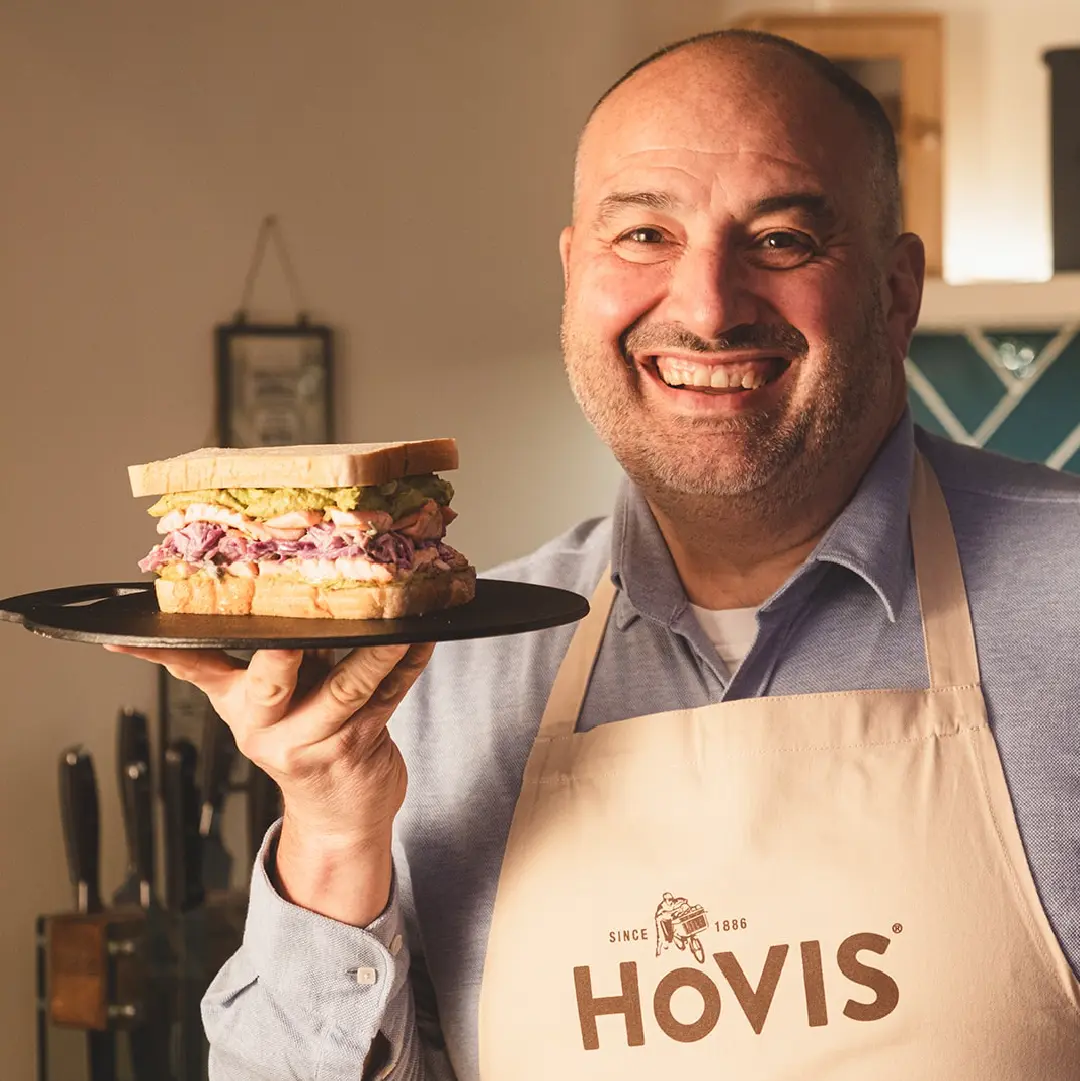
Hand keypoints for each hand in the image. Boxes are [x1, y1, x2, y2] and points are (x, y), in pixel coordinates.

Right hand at [104, 641, 433, 922]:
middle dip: (286, 646)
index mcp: (240, 705)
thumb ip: (235, 662)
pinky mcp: (360, 746)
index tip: (133, 628)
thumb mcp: (256, 707)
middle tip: (298, 613)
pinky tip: (422, 637)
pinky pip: (388, 696)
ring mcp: (316, 739)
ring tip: (396, 611)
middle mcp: (269, 725)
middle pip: (274, 676)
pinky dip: (408, 663)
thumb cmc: (300, 741)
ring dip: (376, 647)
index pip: (197, 667)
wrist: (338, 816)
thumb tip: (204, 608)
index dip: (166, 649)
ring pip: (348, 684)